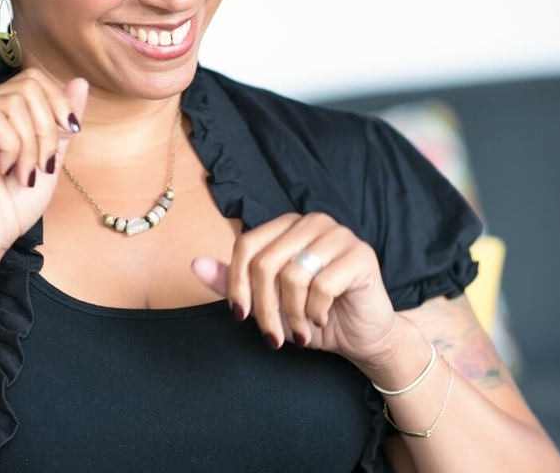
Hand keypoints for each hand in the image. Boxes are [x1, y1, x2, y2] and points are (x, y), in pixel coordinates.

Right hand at [0, 67, 88, 267]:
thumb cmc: (13, 201)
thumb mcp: (50, 154)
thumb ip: (61, 119)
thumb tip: (80, 81)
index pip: (32, 79)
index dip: (58, 103)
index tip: (70, 133)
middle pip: (26, 89)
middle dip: (47, 130)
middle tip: (42, 164)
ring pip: (13, 104)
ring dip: (31, 145)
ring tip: (24, 173)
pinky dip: (12, 149)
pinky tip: (4, 170)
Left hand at [191, 212, 399, 366]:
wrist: (364, 336)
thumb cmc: (313, 315)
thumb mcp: (268, 302)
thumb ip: (233, 282)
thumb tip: (195, 264)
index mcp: (287, 225)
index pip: (246, 245)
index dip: (236, 284)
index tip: (240, 316)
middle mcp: (312, 222)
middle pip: (265, 262)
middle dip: (264, 308)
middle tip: (273, 336)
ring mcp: (339, 235)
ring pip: (292, 275)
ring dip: (291, 315)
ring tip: (300, 331)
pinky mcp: (361, 255)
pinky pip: (321, 286)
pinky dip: (315, 313)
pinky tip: (321, 320)